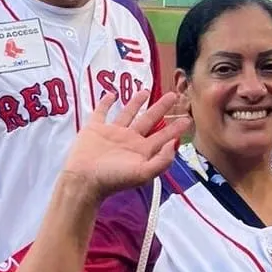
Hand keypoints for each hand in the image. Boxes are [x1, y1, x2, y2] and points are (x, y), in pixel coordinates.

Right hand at [62, 90, 192, 202]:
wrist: (84, 180)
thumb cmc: (113, 179)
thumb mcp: (143, 173)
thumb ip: (162, 160)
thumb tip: (174, 143)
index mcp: (142, 150)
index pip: (164, 136)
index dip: (176, 128)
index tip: (188, 118)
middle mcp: (130, 140)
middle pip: (149, 119)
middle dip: (161, 108)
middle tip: (173, 95)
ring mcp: (112, 133)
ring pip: (128, 113)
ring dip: (136, 102)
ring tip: (146, 91)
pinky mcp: (95, 128)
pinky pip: (101, 112)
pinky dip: (105, 103)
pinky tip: (111, 94)